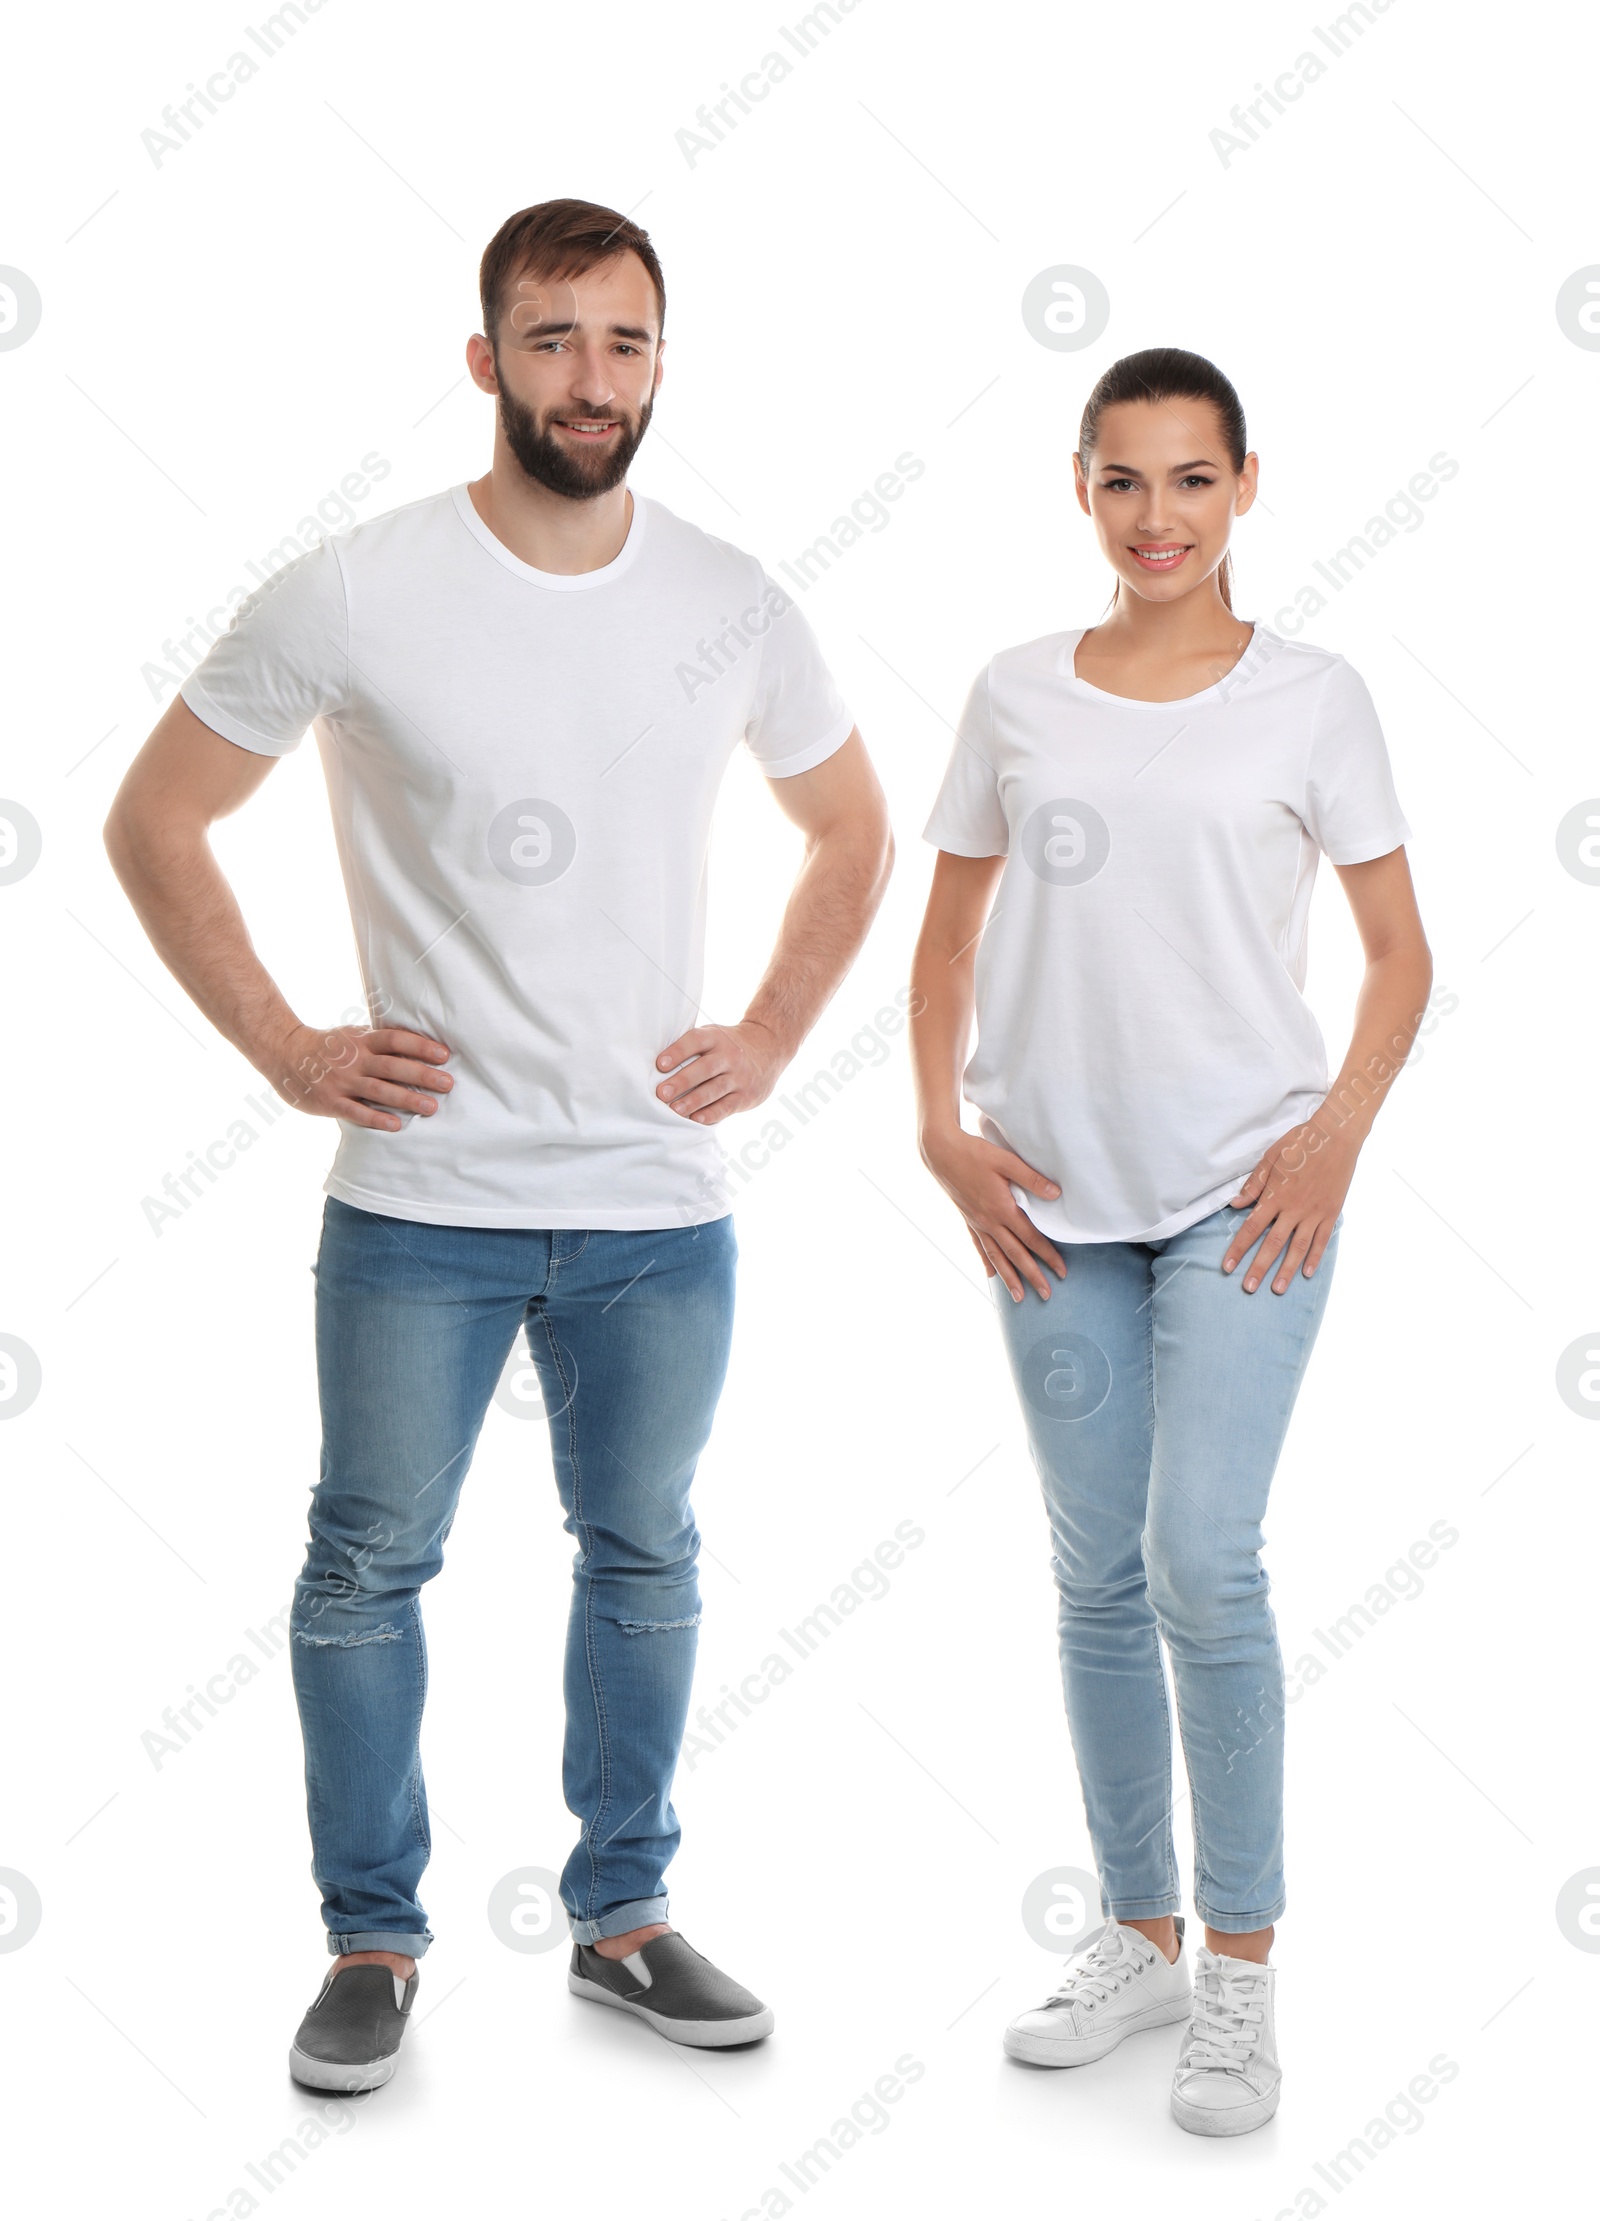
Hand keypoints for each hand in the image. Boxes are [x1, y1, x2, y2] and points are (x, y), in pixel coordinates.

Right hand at [268, 1022, 453, 1131]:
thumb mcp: (352, 1035)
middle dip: (422, 1075)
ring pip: (379, 1090)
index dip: (420, 1046)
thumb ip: (379, 1041)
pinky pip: (357, 1112)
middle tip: (448, 1084)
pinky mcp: (330, 1101)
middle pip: (393, 1066)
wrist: (284, 1054)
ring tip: (432, 1107)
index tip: (444, 1055)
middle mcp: (354, 1060)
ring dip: (407, 1099)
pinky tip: (396, 1125)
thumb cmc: (328, 1046)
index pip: (396, 1040)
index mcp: (361, 1040)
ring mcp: (342, 1081)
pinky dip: (377, 1118)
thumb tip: (417, 1042)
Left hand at [655, 1019, 784, 1124]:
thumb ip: (691, 1048)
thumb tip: (657, 1067)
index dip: (678, 1052)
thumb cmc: (727, 1045)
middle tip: (662, 1093)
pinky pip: (727, 1106)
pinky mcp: (746, 1095)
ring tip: (674, 1110)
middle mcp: (730, 1056)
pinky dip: (711, 1114)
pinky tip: (696, 1118)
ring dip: (694, 1101)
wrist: (768, 1048)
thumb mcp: (713, 1036)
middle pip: (705, 1068)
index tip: (660, 1065)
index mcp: (716, 1037)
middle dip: (682, 1081)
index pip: (695, 1041)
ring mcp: (740, 1076)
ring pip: (715, 1089)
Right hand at [921, 1125, 1065, 1301]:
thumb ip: (1031, 1179)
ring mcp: (976, 1223)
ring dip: (1009, 1278)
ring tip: (1019, 1297)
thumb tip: (1056, 1194)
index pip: (1031, 1238)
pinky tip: (990, 1274)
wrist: (940, 1152)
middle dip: (1032, 1276)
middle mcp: (989, 1221)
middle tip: (1046, 1295)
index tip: (1061, 1271)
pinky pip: (978, 1246)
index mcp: (1002, 1208)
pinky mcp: (967, 1219)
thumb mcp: (1006, 1161)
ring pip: (996, 1256)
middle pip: (1015, 1254)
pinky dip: (986, 1262)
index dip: (1048, 1255)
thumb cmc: (974, 1153)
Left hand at [1222, 1118, 1355, 1291]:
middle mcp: (1293, 1208)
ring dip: (1286, 1270)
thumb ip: (1254, 1184)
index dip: (1238, 1249)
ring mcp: (1314, 1212)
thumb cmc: (1301, 1143)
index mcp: (1275, 1195)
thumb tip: (1236, 1205)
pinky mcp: (1331, 1212)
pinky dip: (1314, 1257)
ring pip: (1298, 1247)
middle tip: (1249, 1288)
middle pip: (1272, 1244)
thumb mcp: (1271, 1157)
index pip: (1251, 1228)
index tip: (1227, 1267)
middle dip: (1259, 1267)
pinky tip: (1307, 1272)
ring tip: (1278, 1289)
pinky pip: (1321, 1239)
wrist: (1337, 1136)